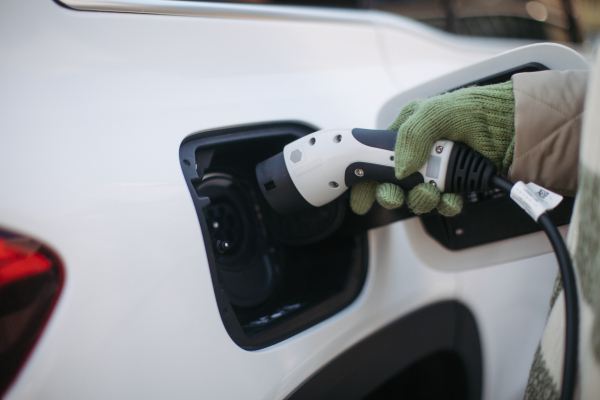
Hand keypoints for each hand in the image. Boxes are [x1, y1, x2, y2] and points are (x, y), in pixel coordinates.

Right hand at [350, 81, 514, 215]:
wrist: (519, 127)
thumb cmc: (481, 109)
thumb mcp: (437, 113)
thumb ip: (410, 137)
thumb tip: (399, 169)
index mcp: (407, 131)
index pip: (376, 157)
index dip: (365, 179)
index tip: (360, 198)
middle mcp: (420, 153)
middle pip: (393, 184)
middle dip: (395, 194)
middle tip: (399, 193)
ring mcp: (438, 171)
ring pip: (416, 197)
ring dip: (422, 199)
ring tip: (434, 192)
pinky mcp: (456, 185)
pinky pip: (442, 204)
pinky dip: (445, 205)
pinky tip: (451, 197)